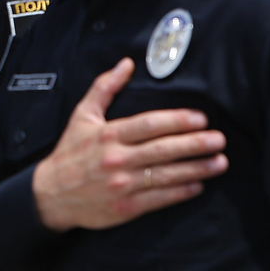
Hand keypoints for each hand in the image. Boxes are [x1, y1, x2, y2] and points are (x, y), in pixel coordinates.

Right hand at [32, 58, 228, 231]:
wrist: (50, 194)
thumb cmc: (69, 152)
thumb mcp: (82, 116)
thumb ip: (104, 88)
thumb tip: (126, 64)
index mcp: (107, 135)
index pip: (148, 124)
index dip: (177, 120)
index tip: (200, 118)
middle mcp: (116, 159)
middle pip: (163, 149)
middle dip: (195, 144)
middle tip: (218, 139)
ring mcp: (122, 184)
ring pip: (166, 175)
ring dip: (196, 168)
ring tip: (219, 162)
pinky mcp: (126, 207)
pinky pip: (159, 198)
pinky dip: (181, 192)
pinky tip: (198, 185)